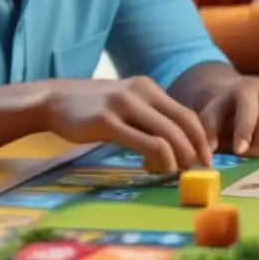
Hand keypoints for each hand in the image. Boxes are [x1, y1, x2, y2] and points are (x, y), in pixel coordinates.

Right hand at [42, 76, 212, 173]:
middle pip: (183, 123)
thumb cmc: (91, 107)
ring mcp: (124, 106)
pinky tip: (155, 168)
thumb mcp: (125, 103)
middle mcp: (141, 93)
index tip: (206, 158)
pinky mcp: (108, 122)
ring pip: (167, 134)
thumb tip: (175, 143)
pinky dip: (158, 159)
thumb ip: (148, 117)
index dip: (201, 138)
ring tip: (174, 171)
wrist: (53, 100)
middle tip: (197, 170)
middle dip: (196, 150)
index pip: (186, 113)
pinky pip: (144, 143)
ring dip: (178, 157)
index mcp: (148, 88)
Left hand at [195, 75, 258, 156]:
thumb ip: (209, 134)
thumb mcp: (210, 119)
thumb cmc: (222, 113)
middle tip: (249, 154)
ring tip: (254, 151)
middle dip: (258, 139)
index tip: (239, 151)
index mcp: (245, 87)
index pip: (248, 110)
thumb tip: (209, 152)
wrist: (236, 101)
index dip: (244, 131)